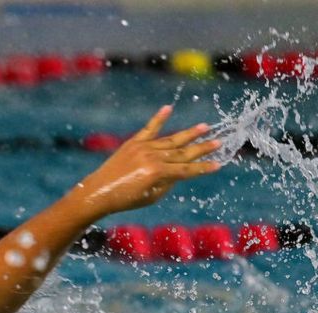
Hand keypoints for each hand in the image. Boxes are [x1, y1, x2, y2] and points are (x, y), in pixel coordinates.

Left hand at [72, 105, 220, 218]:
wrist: (98, 192)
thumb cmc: (125, 200)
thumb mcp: (151, 196)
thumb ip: (168, 182)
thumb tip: (180, 170)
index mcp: (157, 173)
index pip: (186, 170)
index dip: (203, 168)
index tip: (218, 164)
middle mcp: (152, 157)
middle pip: (182, 152)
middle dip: (202, 148)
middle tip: (219, 141)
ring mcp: (142, 148)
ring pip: (170, 140)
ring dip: (189, 134)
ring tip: (205, 127)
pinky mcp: (132, 143)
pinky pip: (149, 129)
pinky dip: (159, 119)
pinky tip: (168, 108)